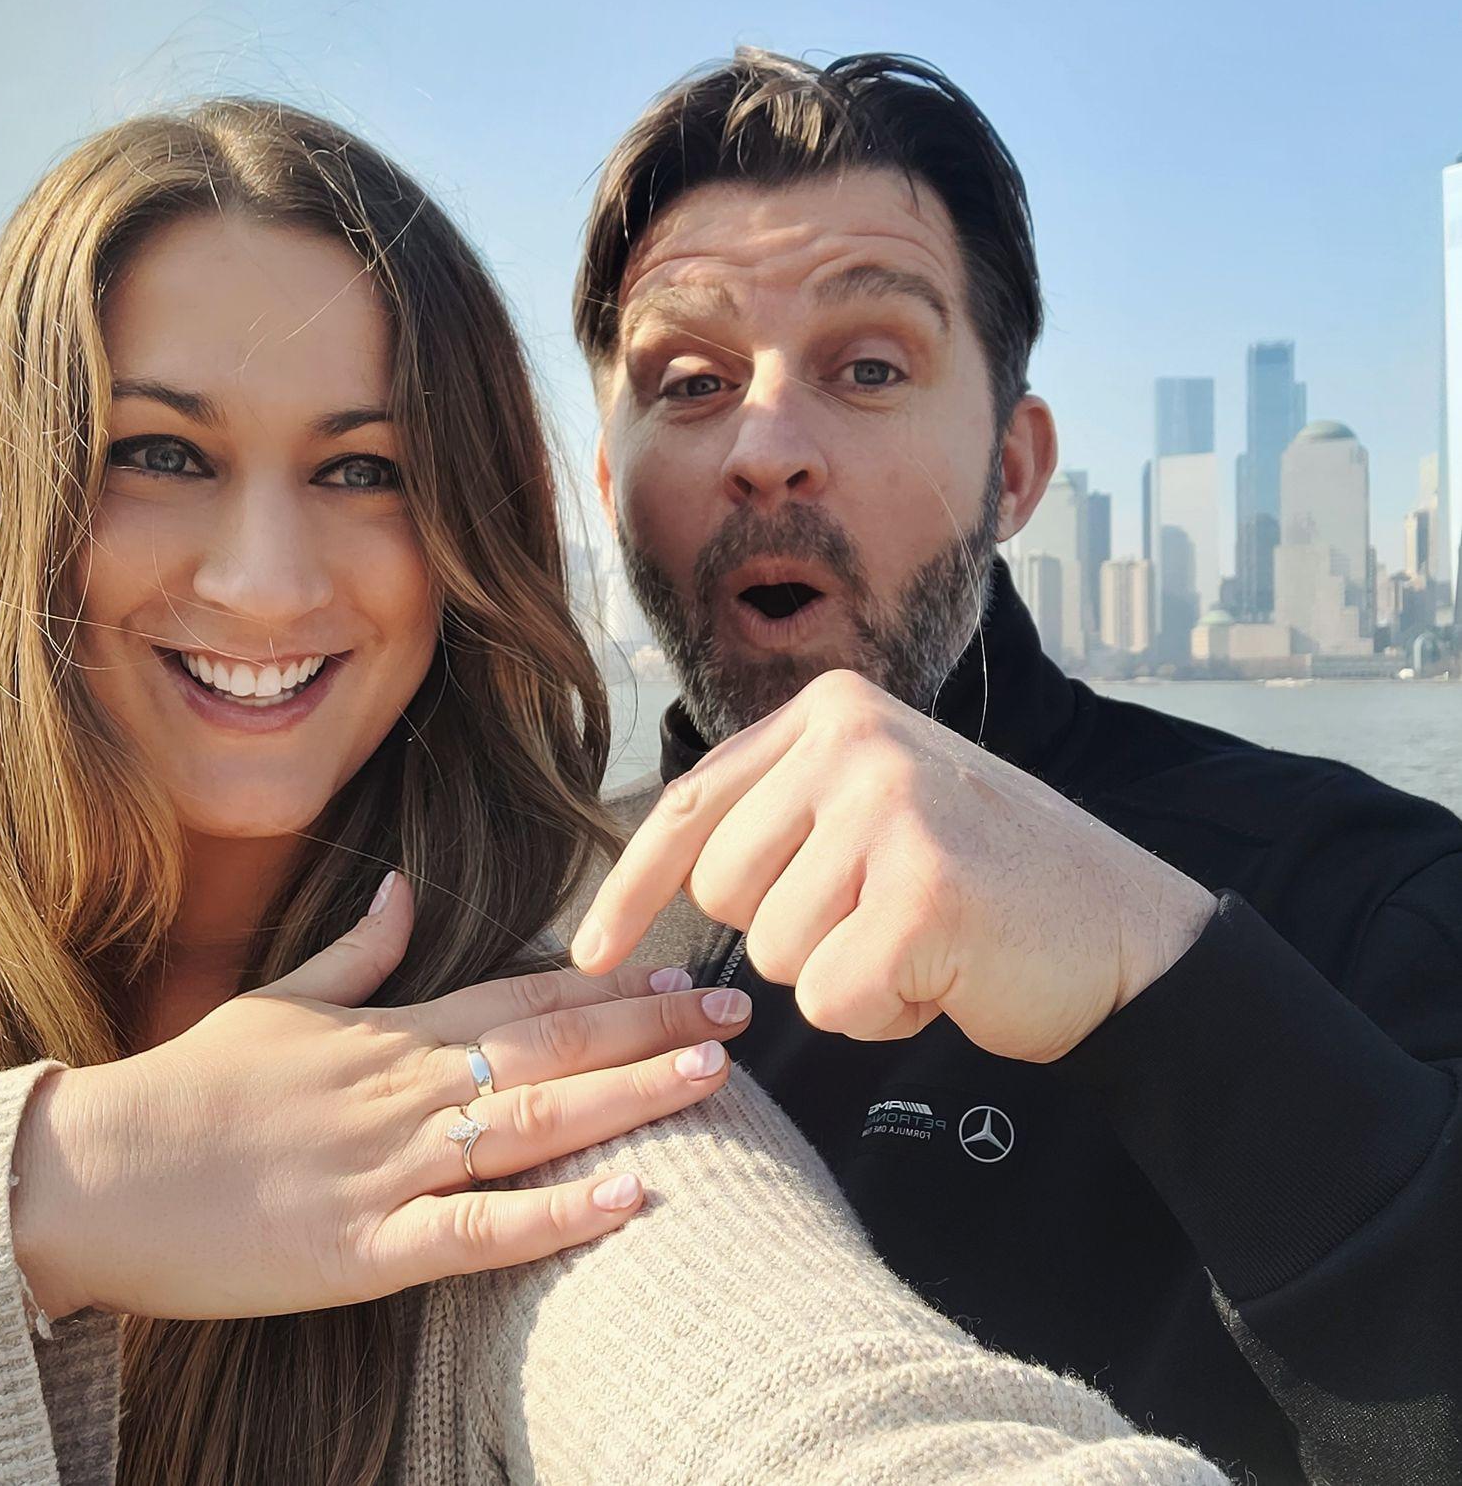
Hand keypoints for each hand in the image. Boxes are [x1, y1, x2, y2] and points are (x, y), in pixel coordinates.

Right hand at [12, 872, 747, 1319]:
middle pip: (553, 1044)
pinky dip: (557, 1213)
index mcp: (392, 1032)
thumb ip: (358, 951)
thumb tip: (408, 889)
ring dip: (632, 1094)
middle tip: (737, 1010)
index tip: (677, 969)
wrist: (94, 1174)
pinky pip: (478, 1228)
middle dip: (652, 1026)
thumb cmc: (188, 1088)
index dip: (609, 983)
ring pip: (536, 1120)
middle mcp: (408, 1086)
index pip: (525, 993)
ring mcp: (392, 1163)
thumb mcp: (275, 1001)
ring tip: (714, 1075)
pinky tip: (629, 1194)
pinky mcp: (365, 1246)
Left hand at [571, 669, 1214, 1059]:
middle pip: (725, 890)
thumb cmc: (986, 882)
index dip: (632, 888)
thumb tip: (660, 876)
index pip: (690, 806)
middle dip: (793, 933)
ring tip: (923, 937)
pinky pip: (832, 1000)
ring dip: (843, 974)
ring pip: (776, 951)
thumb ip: (783, 815)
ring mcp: (891, 806)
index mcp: (832, 710)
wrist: (1130, 932)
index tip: (593, 952)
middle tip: (886, 915)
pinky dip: (883, 1013)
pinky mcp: (924, 888)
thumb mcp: (876, 808)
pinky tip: (945, 972)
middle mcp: (854, 738)